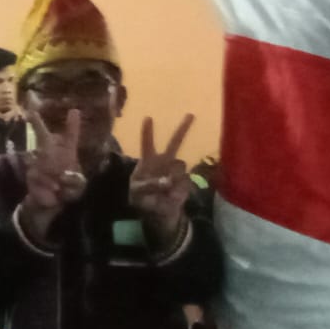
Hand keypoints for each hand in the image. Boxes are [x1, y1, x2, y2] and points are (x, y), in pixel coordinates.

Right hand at [19, 109, 86, 242]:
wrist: (51, 205)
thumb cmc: (67, 191)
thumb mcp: (77, 187)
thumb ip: (74, 181)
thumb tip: (61, 178)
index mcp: (67, 154)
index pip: (70, 137)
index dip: (72, 125)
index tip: (74, 111)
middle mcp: (50, 155)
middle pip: (43, 137)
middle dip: (38, 125)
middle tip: (31, 113)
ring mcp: (38, 164)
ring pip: (43, 165)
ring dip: (52, 179)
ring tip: (59, 189)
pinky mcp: (30, 175)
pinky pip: (38, 178)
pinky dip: (48, 188)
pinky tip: (53, 193)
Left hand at [129, 114, 194, 246]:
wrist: (158, 214)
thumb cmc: (143, 199)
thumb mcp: (138, 193)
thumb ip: (150, 186)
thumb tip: (168, 180)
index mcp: (148, 162)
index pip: (147, 144)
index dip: (147, 133)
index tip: (148, 118)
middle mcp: (164, 162)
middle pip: (174, 143)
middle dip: (182, 129)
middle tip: (191, 114)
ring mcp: (176, 171)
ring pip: (180, 165)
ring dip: (173, 176)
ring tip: (164, 190)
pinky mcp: (186, 181)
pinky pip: (184, 181)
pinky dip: (177, 189)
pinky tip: (171, 196)